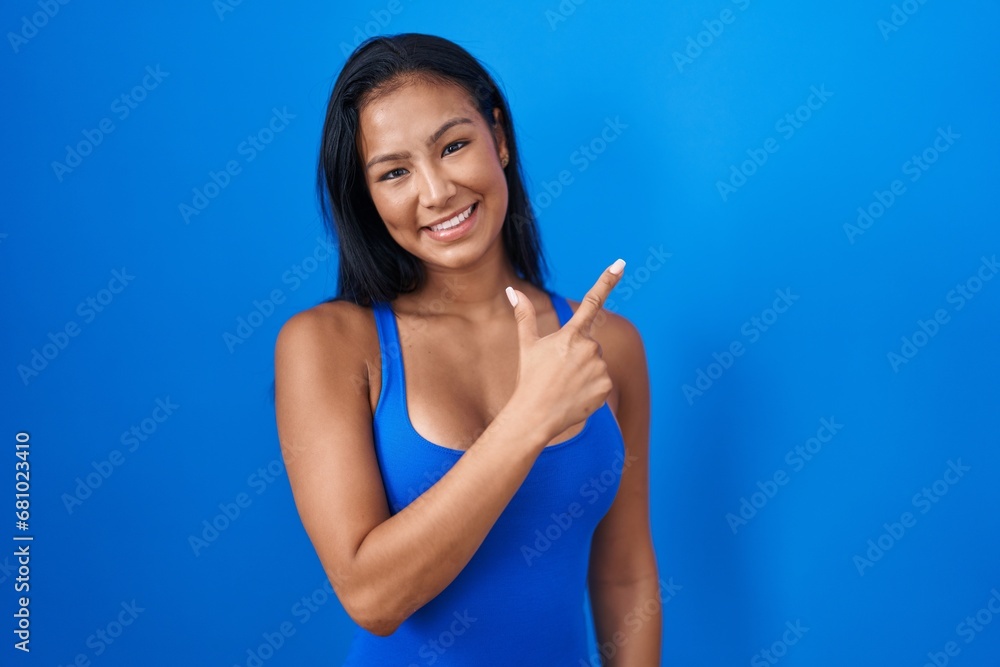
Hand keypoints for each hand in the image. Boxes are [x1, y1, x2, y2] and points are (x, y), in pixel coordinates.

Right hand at [505, 259, 624, 443]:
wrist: (535, 416)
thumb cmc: (529, 379)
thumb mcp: (527, 345)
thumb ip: (524, 315)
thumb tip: (511, 291)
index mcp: (570, 334)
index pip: (592, 301)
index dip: (608, 281)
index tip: (620, 264)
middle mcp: (588, 348)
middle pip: (591, 343)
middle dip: (579, 354)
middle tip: (560, 371)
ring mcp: (599, 368)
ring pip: (598, 363)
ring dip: (586, 371)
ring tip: (566, 386)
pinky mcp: (606, 386)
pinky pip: (603, 382)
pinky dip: (593, 388)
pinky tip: (576, 396)